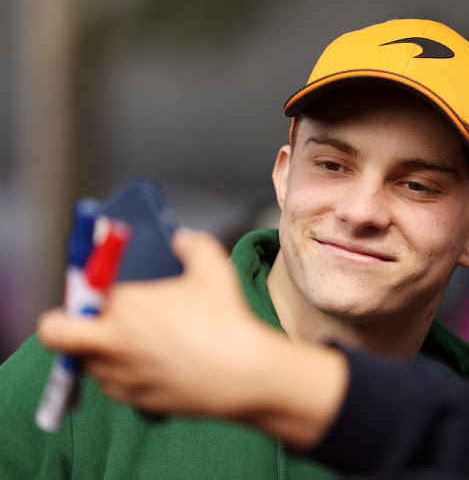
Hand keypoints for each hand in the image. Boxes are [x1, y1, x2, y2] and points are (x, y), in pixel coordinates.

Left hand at [38, 229, 272, 416]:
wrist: (243, 373)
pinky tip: (153, 364)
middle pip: (55, 334)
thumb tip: (182, 239)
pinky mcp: (132, 398)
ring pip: (85, 361)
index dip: (89, 291)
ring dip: (99, 351)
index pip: (81, 294)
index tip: (101, 291)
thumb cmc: (227, 321)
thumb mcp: (215, 269)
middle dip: (62, 324)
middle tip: (87, 321)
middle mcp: (112, 341)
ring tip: (135, 344)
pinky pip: (111, 386)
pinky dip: (121, 375)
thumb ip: (194, 245)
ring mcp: (119, 374)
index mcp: (126, 305)